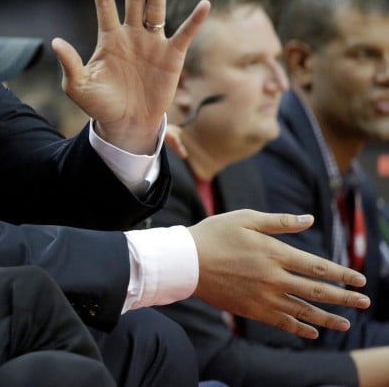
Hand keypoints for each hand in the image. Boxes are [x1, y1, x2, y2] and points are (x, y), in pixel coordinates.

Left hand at [51, 0, 209, 153]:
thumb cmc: (100, 105)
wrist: (126, 124)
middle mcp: (132, 34)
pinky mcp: (172, 56)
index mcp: (109, 38)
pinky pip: (185, 34)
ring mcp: (152, 43)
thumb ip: (69, 63)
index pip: (104, 2)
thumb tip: (55, 41)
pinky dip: (194, 20)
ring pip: (156, 8)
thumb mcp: (79, 86)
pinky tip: (203, 5)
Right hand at [189, 209, 368, 338]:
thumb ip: (279, 222)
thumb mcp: (246, 219)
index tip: (359, 279)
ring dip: (328, 318)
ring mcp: (263, 296)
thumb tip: (308, 219)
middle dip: (344, 297)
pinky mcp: (251, 309)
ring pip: (303, 311)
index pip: (317, 266)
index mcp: (274, 253)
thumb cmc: (214, 234)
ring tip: (346, 324)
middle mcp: (273, 278)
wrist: (186, 261)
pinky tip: (312, 332)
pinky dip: (299, 329)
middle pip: (316, 291)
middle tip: (364, 302)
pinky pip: (282, 322)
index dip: (341, 273)